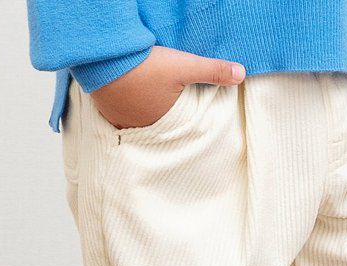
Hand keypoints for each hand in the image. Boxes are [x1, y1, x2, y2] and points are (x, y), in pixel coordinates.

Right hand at [91, 46, 245, 128]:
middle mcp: (140, 126)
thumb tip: (242, 73)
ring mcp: (120, 120)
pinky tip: (126, 94)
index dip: (179, 113)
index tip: (180, 107)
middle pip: (155, 121)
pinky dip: (123, 105)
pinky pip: (117, 112)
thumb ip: (213, 71)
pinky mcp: (104, 109)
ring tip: (145, 96)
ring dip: (141, 109)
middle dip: (160, 113)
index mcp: (162, 123)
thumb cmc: (146, 65)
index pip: (176, 122)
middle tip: (162, 101)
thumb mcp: (184, 66)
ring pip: (135, 118)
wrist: (104, 57)